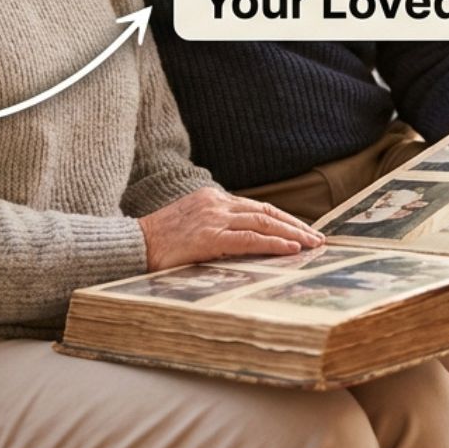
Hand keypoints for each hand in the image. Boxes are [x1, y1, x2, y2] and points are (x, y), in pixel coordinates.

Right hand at [139, 187, 324, 270]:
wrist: (132, 245)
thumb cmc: (158, 242)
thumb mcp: (191, 226)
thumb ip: (216, 228)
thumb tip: (244, 243)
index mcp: (213, 198)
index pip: (257, 207)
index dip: (282, 219)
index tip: (301, 230)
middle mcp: (216, 203)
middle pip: (266, 212)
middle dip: (295, 225)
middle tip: (316, 238)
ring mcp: (214, 218)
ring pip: (263, 223)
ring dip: (292, 234)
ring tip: (311, 244)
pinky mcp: (210, 237)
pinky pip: (250, 239)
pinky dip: (274, 243)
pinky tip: (291, 249)